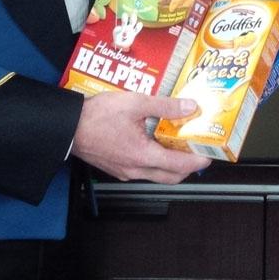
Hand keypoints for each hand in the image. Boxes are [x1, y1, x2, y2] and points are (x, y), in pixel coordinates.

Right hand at [71, 91, 210, 183]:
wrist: (69, 127)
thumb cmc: (97, 116)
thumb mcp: (135, 103)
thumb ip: (165, 106)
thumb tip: (189, 108)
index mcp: (142, 156)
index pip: (179, 166)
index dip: (197, 161)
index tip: (209, 155)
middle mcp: (135, 169)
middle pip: (170, 176)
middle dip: (188, 167)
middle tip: (197, 151)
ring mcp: (125, 171)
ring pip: (156, 174)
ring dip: (171, 164)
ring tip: (179, 144)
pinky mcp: (116, 167)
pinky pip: (143, 169)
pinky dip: (156, 161)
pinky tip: (155, 142)